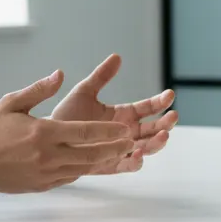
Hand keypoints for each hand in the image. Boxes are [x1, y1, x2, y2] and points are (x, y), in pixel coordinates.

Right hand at [0, 70, 135, 192]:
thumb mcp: (12, 103)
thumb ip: (39, 89)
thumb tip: (60, 75)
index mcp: (44, 133)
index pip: (85, 133)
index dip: (109, 132)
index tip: (125, 129)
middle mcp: (48, 156)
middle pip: (91, 154)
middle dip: (114, 148)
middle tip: (131, 142)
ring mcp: (46, 173)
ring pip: (84, 168)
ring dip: (103, 161)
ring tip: (120, 153)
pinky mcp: (43, 185)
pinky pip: (70, 177)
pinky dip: (84, 170)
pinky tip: (94, 163)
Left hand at [49, 53, 177, 173]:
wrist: (47, 139)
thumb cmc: (65, 116)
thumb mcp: (84, 92)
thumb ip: (101, 77)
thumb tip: (116, 56)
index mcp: (123, 114)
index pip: (148, 108)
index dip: (160, 102)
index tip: (169, 95)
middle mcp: (126, 132)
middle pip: (153, 129)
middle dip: (165, 123)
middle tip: (173, 116)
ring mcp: (120, 149)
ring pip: (146, 147)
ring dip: (157, 142)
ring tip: (164, 135)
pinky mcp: (110, 164)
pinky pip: (127, 165)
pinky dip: (136, 161)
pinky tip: (139, 153)